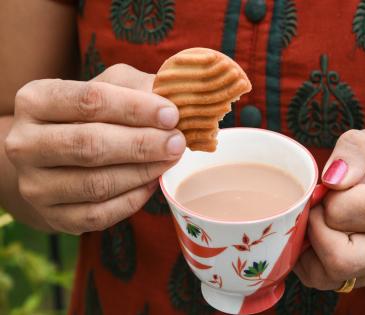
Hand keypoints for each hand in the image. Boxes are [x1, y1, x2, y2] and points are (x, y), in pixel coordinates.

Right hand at [5, 64, 185, 233]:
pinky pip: (99, 215)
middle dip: (143, 144)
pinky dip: (133, 199)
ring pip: (97, 184)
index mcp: (36, 100)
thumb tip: (173, 96)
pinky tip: (152, 183)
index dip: (136, 108)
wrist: (55, 159)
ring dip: (143, 172)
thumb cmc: (88, 117)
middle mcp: (25, 144)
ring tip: (171, 160)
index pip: (90, 101)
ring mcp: (35, 185)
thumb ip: (136, 87)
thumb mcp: (107, 88)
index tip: (172, 115)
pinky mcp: (53, 217)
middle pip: (91, 145)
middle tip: (178, 142)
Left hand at [294, 129, 364, 289]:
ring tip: (317, 220)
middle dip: (314, 230)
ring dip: (309, 248)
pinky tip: (316, 235)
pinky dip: (309, 260)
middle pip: (338, 259)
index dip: (322, 199)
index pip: (339, 214)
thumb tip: (333, 180)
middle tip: (318, 208)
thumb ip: (352, 152)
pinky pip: (325, 280)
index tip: (327, 188)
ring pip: (329, 275)